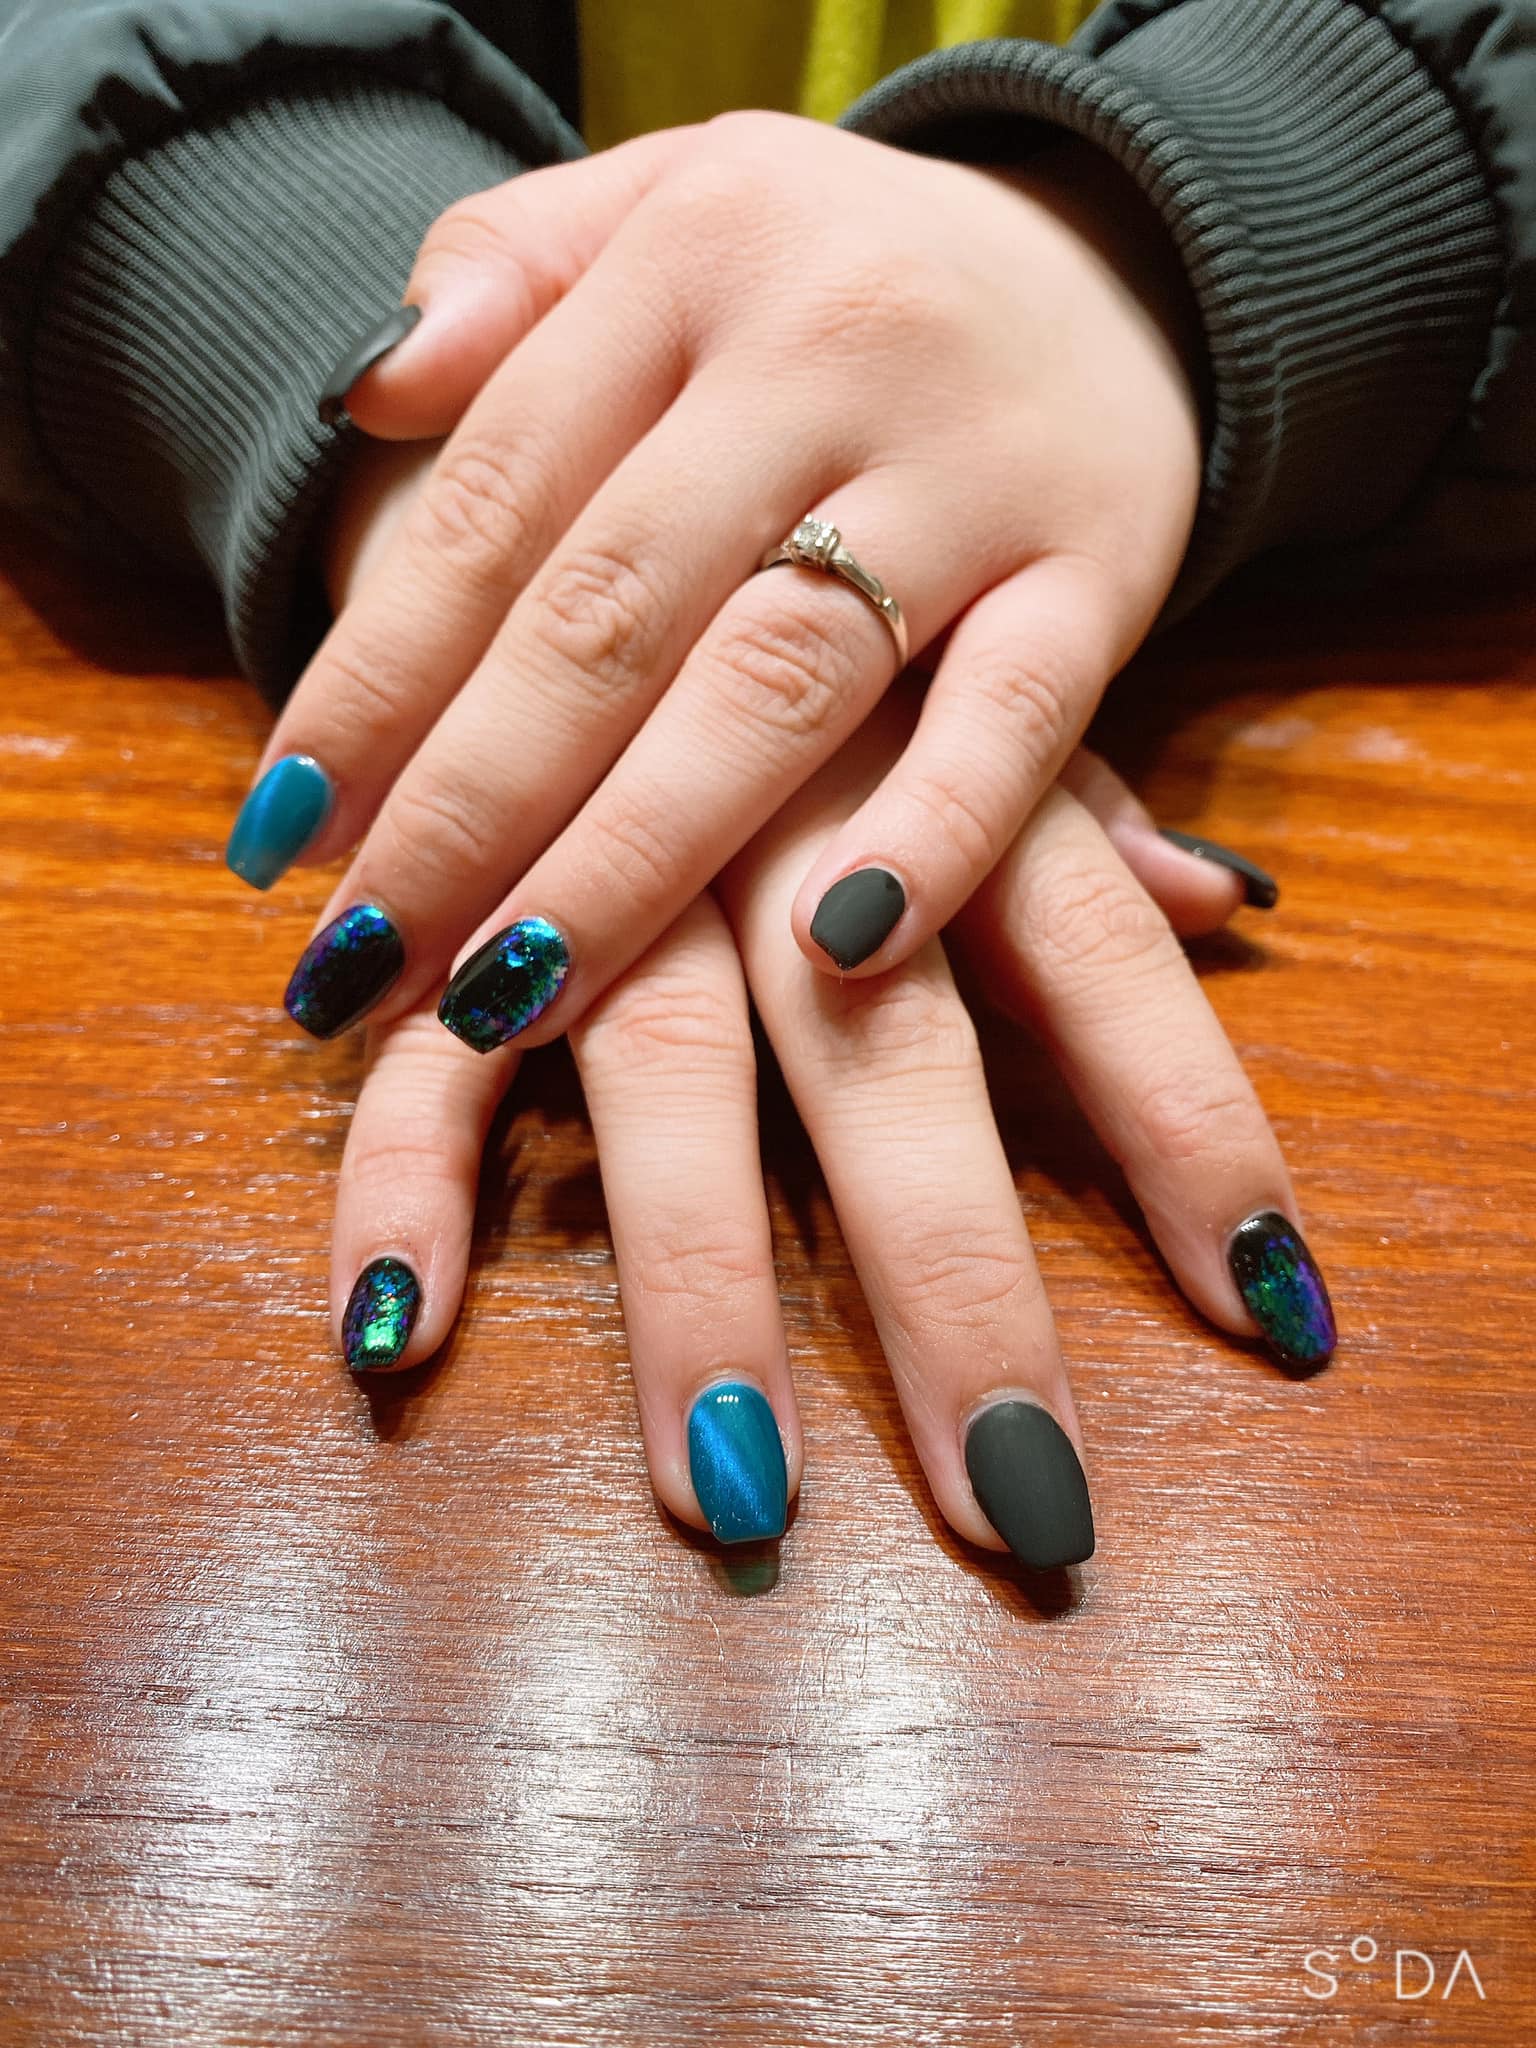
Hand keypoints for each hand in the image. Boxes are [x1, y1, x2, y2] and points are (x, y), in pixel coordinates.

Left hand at [244, 116, 1204, 1053]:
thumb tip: (364, 396)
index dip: (375, 678)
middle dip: (468, 808)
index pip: (492, 498)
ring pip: (777, 683)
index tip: (288, 836)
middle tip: (367, 961)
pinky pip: (1019, 718)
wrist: (1118, 255)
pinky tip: (834, 953)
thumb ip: (505, 270)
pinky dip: (932, 835)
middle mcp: (822, 352)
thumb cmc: (842, 271)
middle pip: (607, 611)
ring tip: (510, 997)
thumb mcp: (666, 201)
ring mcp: (970, 469)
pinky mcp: (1101, 569)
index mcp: (686, 260)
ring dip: (632, 860)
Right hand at [319, 459, 1330, 1571]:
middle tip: (1027, 1509)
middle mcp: (796, 812)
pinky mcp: (463, 874)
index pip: (1095, 957)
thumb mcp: (951, 644)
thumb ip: (1074, 799)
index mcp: (935, 749)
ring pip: (666, 1073)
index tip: (1279, 1320)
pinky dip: (406, 1172)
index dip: (1192, 1127)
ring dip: (695, 1279)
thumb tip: (1234, 907)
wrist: (584, 361)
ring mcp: (620, 849)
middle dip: (959, 1282)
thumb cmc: (800, 540)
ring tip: (731, 1485)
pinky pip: (428, 1042)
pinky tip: (397, 1329)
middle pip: (897, 1067)